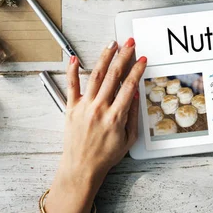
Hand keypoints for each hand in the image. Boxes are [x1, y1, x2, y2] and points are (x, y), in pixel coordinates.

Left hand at [44, 38, 146, 212]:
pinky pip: (71, 86)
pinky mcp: (71, 108)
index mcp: (115, 117)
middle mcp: (99, 109)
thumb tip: (135, 94)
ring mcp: (84, 107)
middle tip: (129, 44)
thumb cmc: (105, 156)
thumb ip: (133, 115)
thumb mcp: (128, 139)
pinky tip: (75, 59)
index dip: (137, 70)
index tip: (142, 59)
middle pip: (114, 76)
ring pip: (96, 76)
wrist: (81, 168)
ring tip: (111, 44)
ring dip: (104, 57)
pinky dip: (72, 71)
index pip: (129, 86)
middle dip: (123, 56)